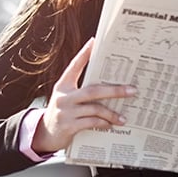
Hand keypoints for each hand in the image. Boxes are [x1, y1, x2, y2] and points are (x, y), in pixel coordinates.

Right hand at [32, 38, 135, 153]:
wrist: (46, 134)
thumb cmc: (63, 113)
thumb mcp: (67, 98)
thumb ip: (82, 90)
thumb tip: (109, 85)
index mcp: (63, 85)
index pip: (74, 66)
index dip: (84, 53)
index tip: (94, 42)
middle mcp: (63, 96)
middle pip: (93, 90)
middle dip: (115, 90)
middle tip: (131, 90)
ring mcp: (65, 111)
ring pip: (95, 108)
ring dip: (111, 113)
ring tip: (123, 118)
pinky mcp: (68, 126)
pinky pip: (91, 122)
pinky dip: (103, 123)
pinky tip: (110, 125)